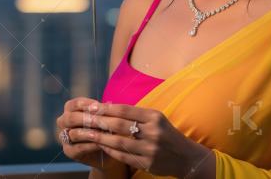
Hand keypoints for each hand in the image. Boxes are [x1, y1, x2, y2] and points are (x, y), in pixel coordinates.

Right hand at [56, 97, 127, 173]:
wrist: (106, 148)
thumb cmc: (104, 126)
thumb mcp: (103, 116)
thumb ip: (101, 111)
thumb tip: (107, 107)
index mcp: (70, 109)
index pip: (74, 104)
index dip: (85, 105)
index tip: (98, 107)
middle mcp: (64, 122)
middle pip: (70, 118)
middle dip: (86, 119)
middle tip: (99, 120)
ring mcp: (64, 137)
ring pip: (73, 134)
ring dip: (88, 133)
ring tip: (100, 133)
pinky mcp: (69, 151)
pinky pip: (77, 148)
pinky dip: (89, 146)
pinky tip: (99, 144)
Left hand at [80, 102, 214, 177]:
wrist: (186, 157)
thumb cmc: (166, 134)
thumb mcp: (156, 118)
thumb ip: (135, 114)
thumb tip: (108, 107)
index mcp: (154, 117)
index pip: (125, 110)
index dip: (106, 108)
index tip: (92, 107)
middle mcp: (153, 132)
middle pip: (119, 125)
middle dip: (99, 122)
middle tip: (85, 120)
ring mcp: (150, 149)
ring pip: (119, 142)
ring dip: (101, 137)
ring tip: (88, 134)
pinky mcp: (146, 163)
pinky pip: (123, 156)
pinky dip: (110, 150)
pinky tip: (101, 145)